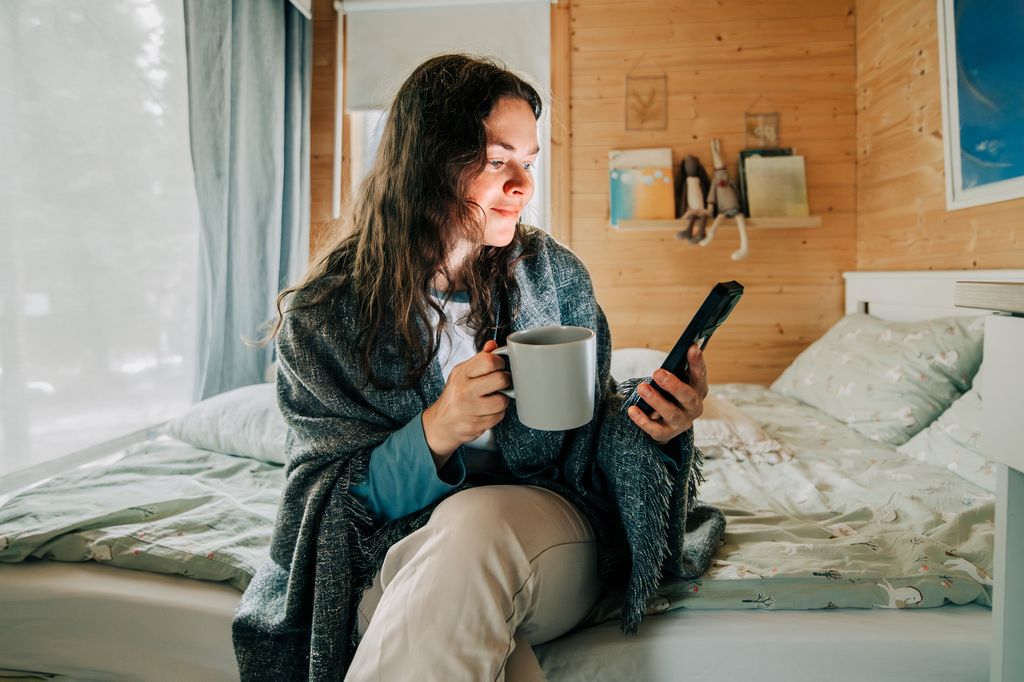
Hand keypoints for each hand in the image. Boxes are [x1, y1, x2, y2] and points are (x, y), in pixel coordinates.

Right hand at [422, 339, 510, 460]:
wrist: (441, 423)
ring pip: (502, 400)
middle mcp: (464, 390)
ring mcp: (469, 409)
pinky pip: (499, 416)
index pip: (489, 361)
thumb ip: (479, 359)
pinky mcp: (476, 425)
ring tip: (493, 398)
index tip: (499, 367)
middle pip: (500, 379)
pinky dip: (496, 414)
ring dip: (502, 400)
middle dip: (505, 381)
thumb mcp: (462, 373)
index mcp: (461, 373)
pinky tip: (487, 411)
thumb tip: (492, 345)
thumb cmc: (455, 395)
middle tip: (500, 383)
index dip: (500, 363)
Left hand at [627, 345, 708, 445]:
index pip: (700, 375)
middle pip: (688, 396)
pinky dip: (643, 420)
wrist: (666, 423)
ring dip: (656, 400)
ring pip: (671, 413)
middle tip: (658, 373)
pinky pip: (655, 429)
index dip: (697, 362)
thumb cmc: (671, 395)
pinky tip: (632, 410)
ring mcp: (681, 422)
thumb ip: (674, 372)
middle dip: (673, 385)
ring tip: (642, 388)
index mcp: (698, 390)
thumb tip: (667, 361)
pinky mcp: (667, 434)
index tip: (692, 348)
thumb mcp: (675, 382)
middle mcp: (694, 407)